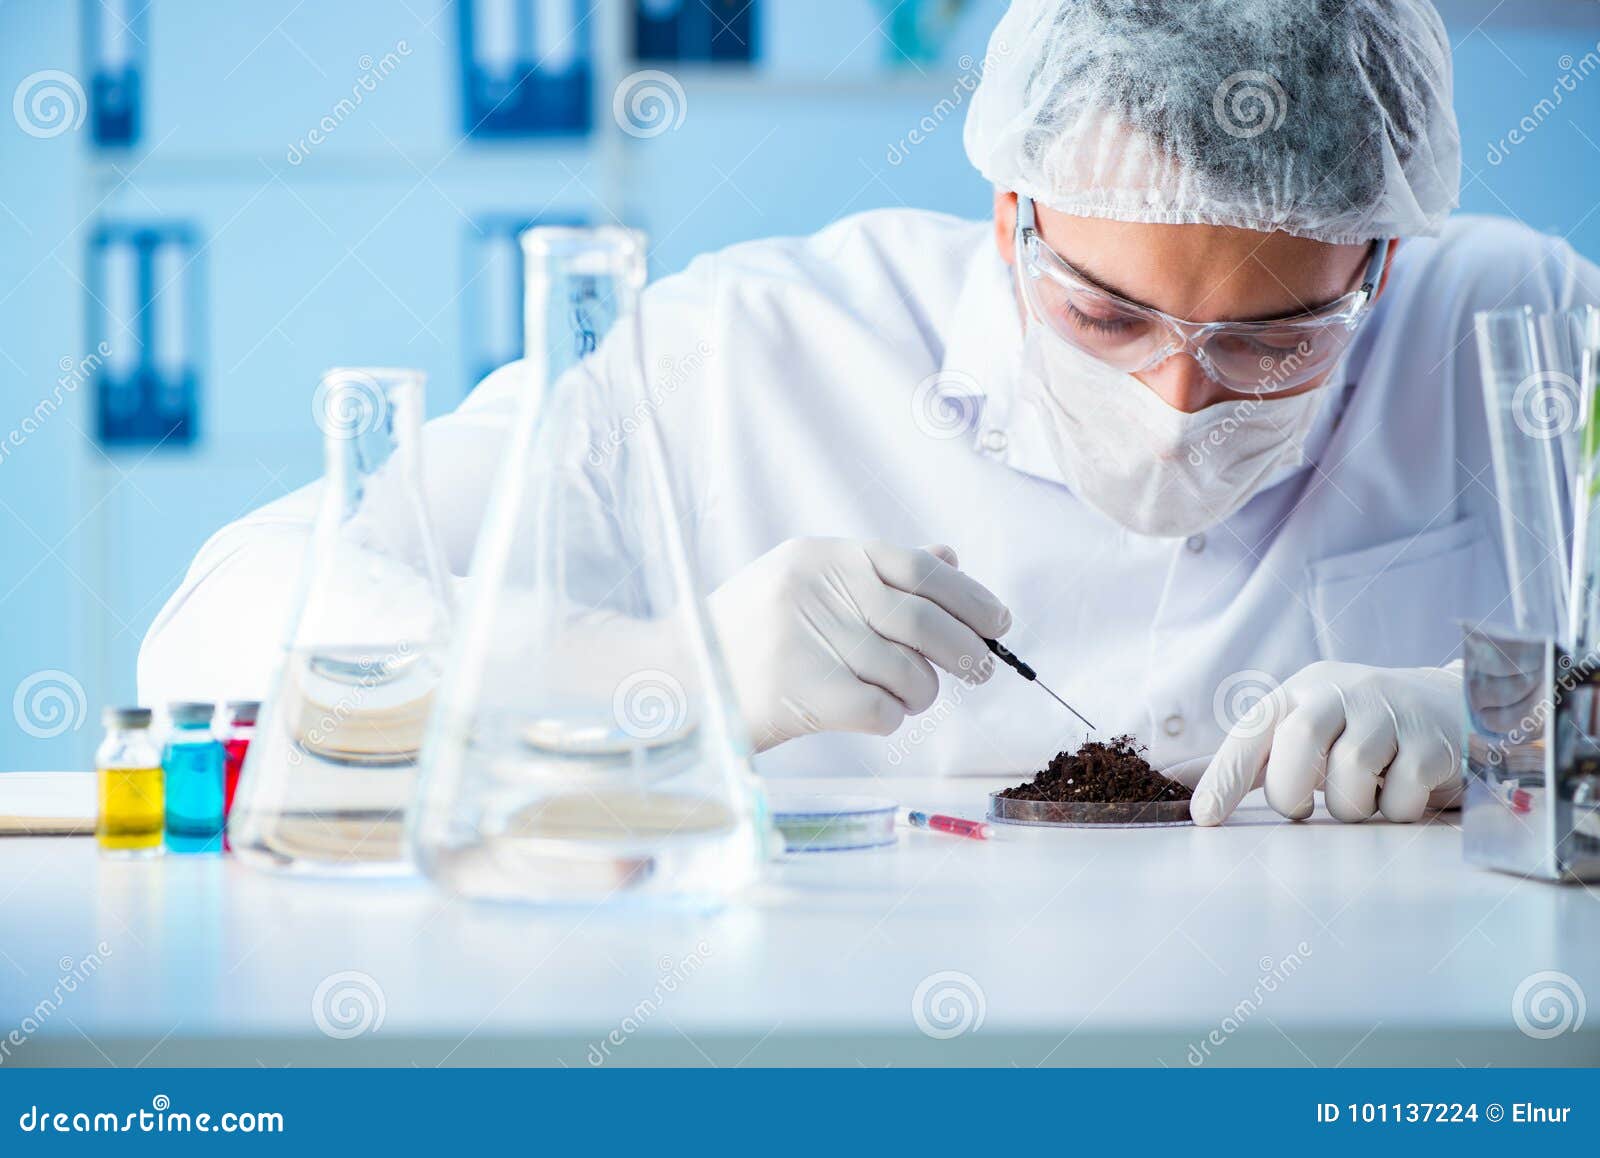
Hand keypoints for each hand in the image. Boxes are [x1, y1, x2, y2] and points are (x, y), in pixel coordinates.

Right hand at [708, 538, 1010, 751]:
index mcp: (821, 556)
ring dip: (919, 694)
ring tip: (899, 697)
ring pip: (908, 674)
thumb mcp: (801, 584)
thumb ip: (873, 574)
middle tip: (980, 671)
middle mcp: (815, 590)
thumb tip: (951, 561)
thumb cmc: (746, 637)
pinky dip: (890, 719)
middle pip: (922, 622)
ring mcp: (806, 641)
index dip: (968, 596)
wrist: (672, 680)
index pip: (916, 567)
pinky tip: (868, 715)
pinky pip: (883, 711)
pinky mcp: (802, 694)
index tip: (998, 622)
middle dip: (965, 651)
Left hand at [1191, 661, 1462, 825]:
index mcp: (1300, 692)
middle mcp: (1342, 691)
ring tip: (1362, 793)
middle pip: (1299, 739)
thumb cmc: (1357, 729)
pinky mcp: (1433, 741)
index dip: (1225, 776)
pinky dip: (1394, 810)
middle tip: (1300, 809)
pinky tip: (1403, 791)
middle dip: (1290, 790)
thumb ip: (1254, 761)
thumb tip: (1190, 793)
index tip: (1205, 817)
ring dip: (1349, 804)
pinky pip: (1401, 795)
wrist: (1449, 705)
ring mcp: (1391, 711)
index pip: (1251, 732)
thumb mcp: (1305, 731)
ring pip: (1352, 771)